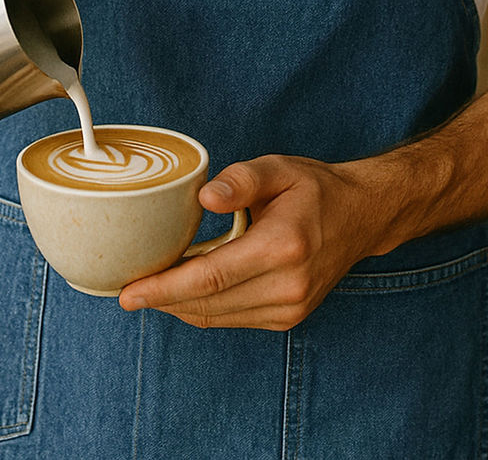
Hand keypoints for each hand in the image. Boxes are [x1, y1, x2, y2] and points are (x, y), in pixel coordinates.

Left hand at [118, 153, 376, 329]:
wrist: (361, 217)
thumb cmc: (316, 189)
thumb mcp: (280, 168)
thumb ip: (242, 179)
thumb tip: (205, 196)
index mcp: (283, 247)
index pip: (210, 277)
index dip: (164, 288)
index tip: (128, 292)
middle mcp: (287, 286)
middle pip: (208, 303)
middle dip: (162, 300)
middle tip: (125, 289)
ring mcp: (289, 308)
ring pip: (217, 316)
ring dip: (179, 306)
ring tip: (150, 288)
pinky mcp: (287, 318)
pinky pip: (232, 318)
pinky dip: (203, 308)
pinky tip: (185, 290)